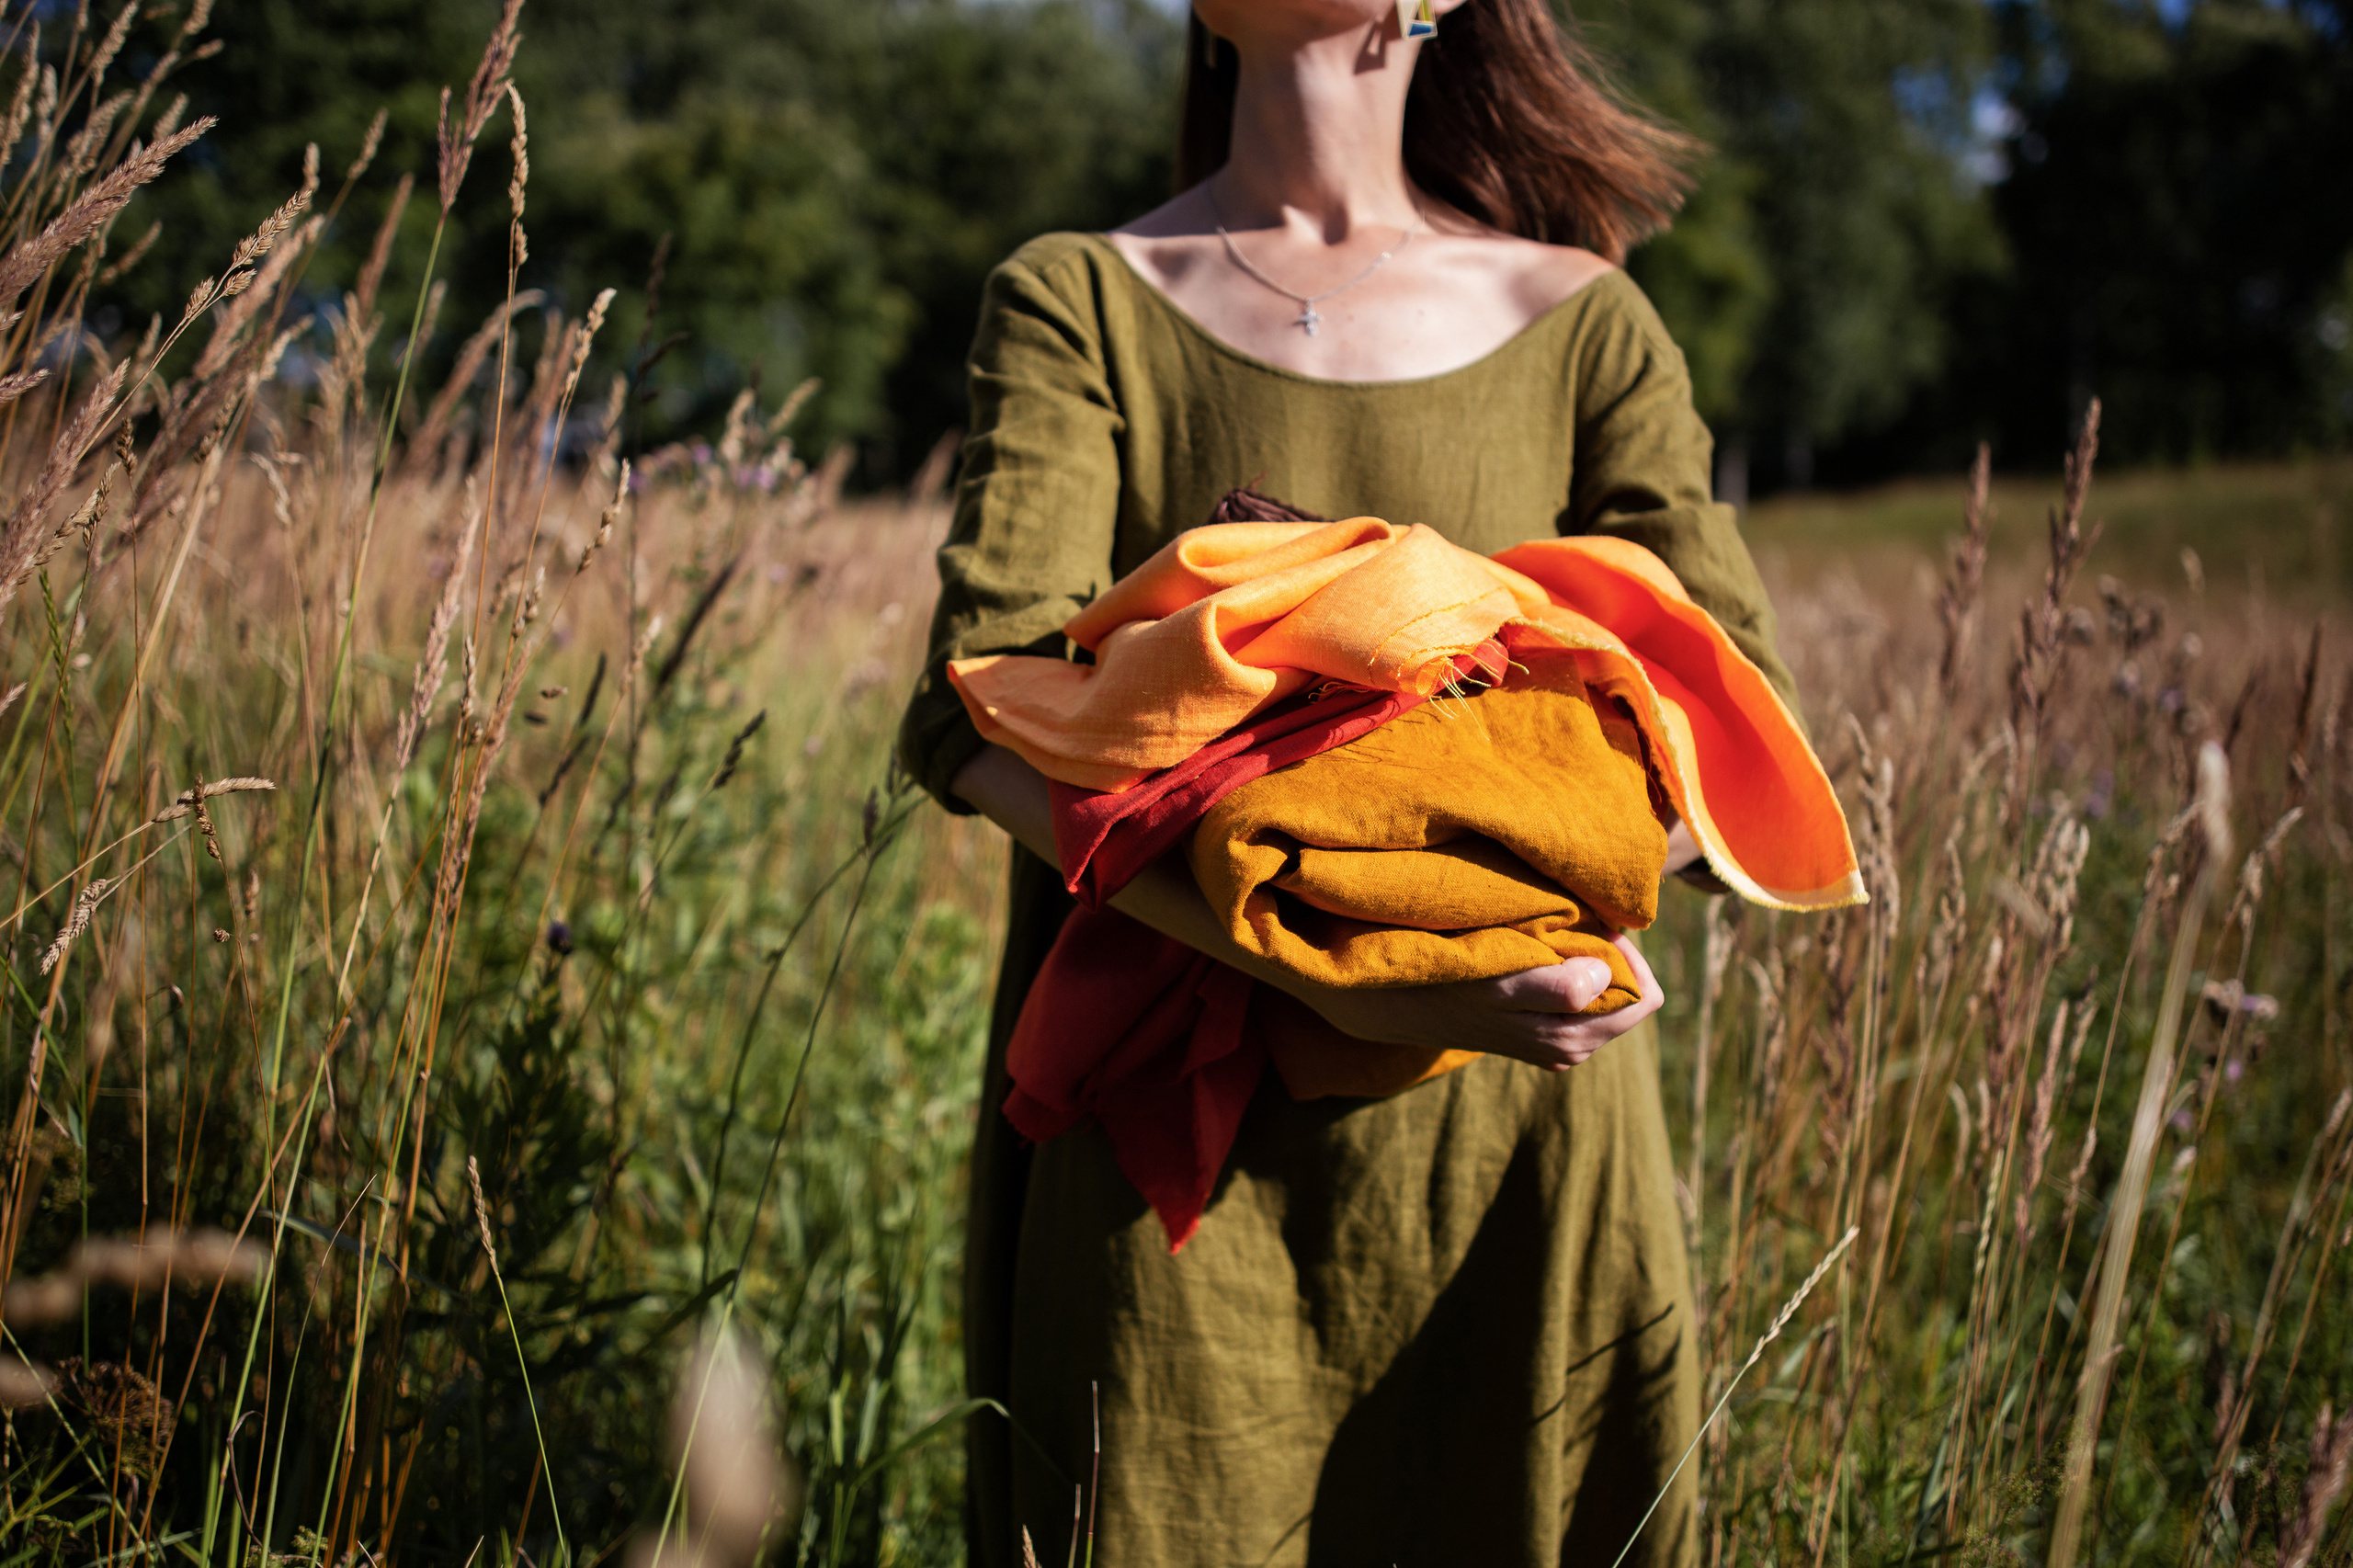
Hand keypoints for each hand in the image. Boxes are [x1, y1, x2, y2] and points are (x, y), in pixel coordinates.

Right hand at [1301, 932, 1663, 1071]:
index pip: (1640, 993)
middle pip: (1634, 1000)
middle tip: (1574, 931)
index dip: (1622, 951)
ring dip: (1598, 971)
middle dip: (1616, 961)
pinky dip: (1582, 985)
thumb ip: (1559, 986)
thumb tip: (1609, 976)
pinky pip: (1591, 1012)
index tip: (1587, 925)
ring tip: (1558, 947)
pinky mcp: (1545, 1045)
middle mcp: (1570, 1049)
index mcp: (1568, 1036)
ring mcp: (1558, 1049)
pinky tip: (1548, 968)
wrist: (1402, 1004)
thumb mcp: (1501, 977)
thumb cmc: (1453, 975)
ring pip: (1614, 1004)